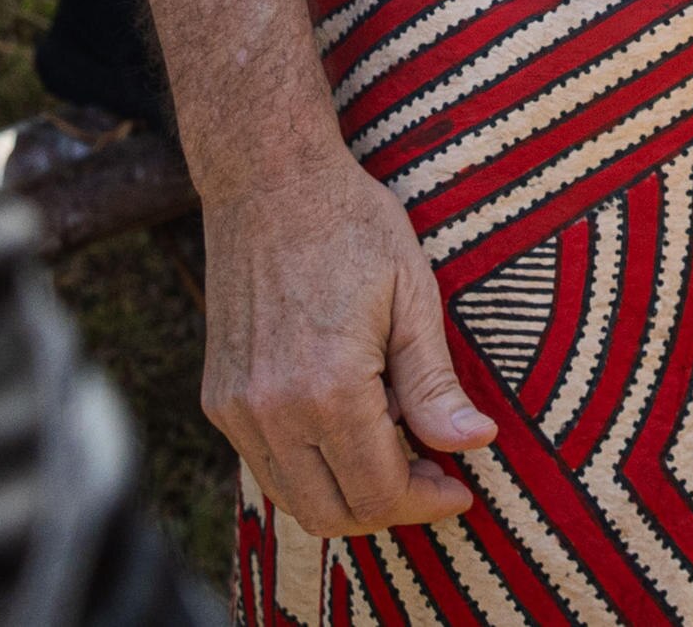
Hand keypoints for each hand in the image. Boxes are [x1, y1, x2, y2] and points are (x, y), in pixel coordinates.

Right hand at [199, 150, 495, 539]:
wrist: (267, 179)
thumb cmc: (352, 225)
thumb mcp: (413, 295)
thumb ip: (435, 383)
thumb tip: (474, 444)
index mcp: (327, 389)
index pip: (378, 492)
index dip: (426, 501)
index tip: (460, 488)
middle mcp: (270, 411)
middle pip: (330, 513)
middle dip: (389, 508)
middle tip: (434, 476)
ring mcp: (235, 408)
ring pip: (292, 497)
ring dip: (347, 493)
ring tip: (397, 449)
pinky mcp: (218, 397)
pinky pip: (265, 464)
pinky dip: (310, 467)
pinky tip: (351, 425)